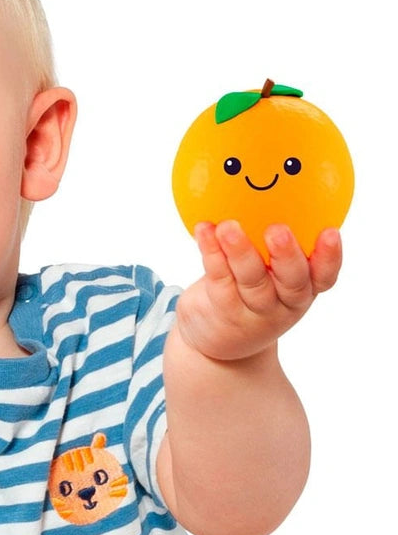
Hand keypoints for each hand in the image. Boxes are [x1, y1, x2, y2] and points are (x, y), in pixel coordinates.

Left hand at [175, 220, 341, 361]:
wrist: (216, 345)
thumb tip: (268, 189)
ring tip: (229, 227)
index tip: (330, 232)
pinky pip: (218, 279)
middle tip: (278, 230)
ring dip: (240, 251)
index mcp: (302, 290)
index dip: (330, 257)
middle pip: (291, 281)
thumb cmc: (248, 297)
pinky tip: (204, 231)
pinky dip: (211, 253)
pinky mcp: (222, 310)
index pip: (324, 276)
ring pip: (250, 280)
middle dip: (287, 254)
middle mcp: (282, 303)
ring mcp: (252, 311)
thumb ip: (273, 247)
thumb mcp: (269, 278)